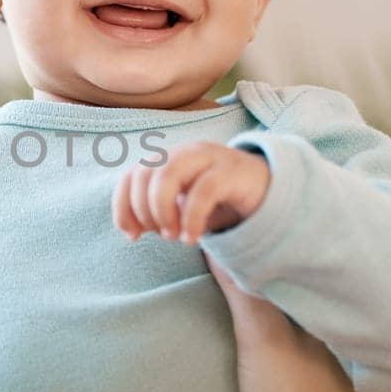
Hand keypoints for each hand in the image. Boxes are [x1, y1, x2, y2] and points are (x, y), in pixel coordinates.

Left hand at [113, 142, 269, 243]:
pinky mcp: (231, 170)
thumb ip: (156, 213)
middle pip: (145, 174)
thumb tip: (132, 230)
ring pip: (168, 175)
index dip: (123, 207)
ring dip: (163, 211)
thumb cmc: (218, 200)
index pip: (131, 175)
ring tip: (173, 237)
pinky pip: (203, 191)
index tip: (132, 236)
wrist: (266, 190)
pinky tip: (192, 238)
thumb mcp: (182, 207)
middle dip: (145, 211)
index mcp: (167, 159)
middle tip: (162, 235)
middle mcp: (183, 153)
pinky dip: (191, 218)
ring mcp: (207, 157)